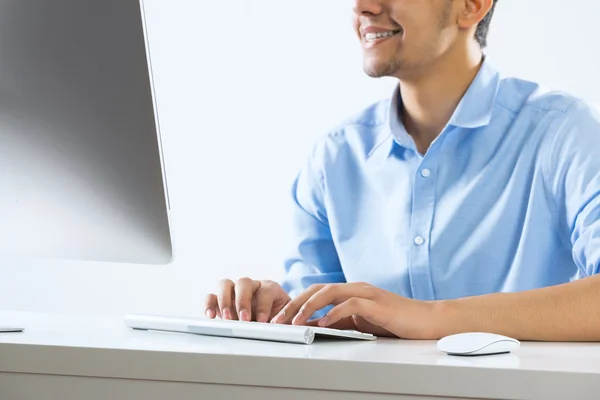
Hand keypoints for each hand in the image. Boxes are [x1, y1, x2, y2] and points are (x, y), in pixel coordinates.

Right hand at [204, 278, 290, 322]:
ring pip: (225, 284)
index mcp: (270, 288)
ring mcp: (234, 292)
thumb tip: (291, 330)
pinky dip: (209, 304)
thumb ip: (289, 323)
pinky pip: (211, 296)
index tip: (263, 321)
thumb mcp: (288, 321)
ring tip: (227, 318)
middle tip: (244, 319)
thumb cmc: (280, 321)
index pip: (265, 290)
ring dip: (225, 301)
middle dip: (243, 301)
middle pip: (243, 282)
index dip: (263, 305)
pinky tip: (211, 316)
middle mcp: (251, 286)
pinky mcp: (221, 301)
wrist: (272, 322)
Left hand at [271, 282, 437, 338]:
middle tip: (279, 320)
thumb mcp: (361, 324)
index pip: (316, 293)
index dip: (296, 303)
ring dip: (309, 306)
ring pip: (329, 292)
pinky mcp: (377, 304)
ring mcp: (366, 293)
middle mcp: (355, 288)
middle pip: (317, 290)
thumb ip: (340, 323)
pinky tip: (325, 322)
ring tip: (295, 320)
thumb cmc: (396, 322)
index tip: (281, 318)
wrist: (427, 320)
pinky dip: (335, 312)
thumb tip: (316, 327)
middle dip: (295, 304)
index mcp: (350, 291)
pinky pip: (351, 304)